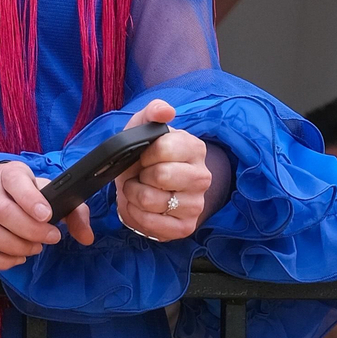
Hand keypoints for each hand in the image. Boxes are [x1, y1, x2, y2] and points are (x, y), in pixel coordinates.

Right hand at [0, 161, 94, 269]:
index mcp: (6, 174)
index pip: (16, 181)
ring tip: (31, 249)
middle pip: (5, 213)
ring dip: (16, 248)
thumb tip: (86, 236)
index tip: (46, 215)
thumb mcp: (36, 189)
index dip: (32, 199)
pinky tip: (14, 258)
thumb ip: (69, 209)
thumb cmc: (6, 191)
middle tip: (49, 239)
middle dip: (31, 232)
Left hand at [114, 99, 210, 240]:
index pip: (164, 149)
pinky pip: (152, 224)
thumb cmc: (143, 154)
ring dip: (133, 196)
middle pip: (160, 176)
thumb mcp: (142, 128)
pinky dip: (136, 215)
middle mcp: (202, 177)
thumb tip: (165, 110)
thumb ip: (151, 113)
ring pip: (151, 201)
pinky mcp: (186, 227)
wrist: (142, 183)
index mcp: (194, 148)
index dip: (144, 154)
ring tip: (138, 189)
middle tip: (139, 175)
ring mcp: (196, 204)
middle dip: (138, 176)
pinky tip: (139, 207)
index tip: (143, 156)